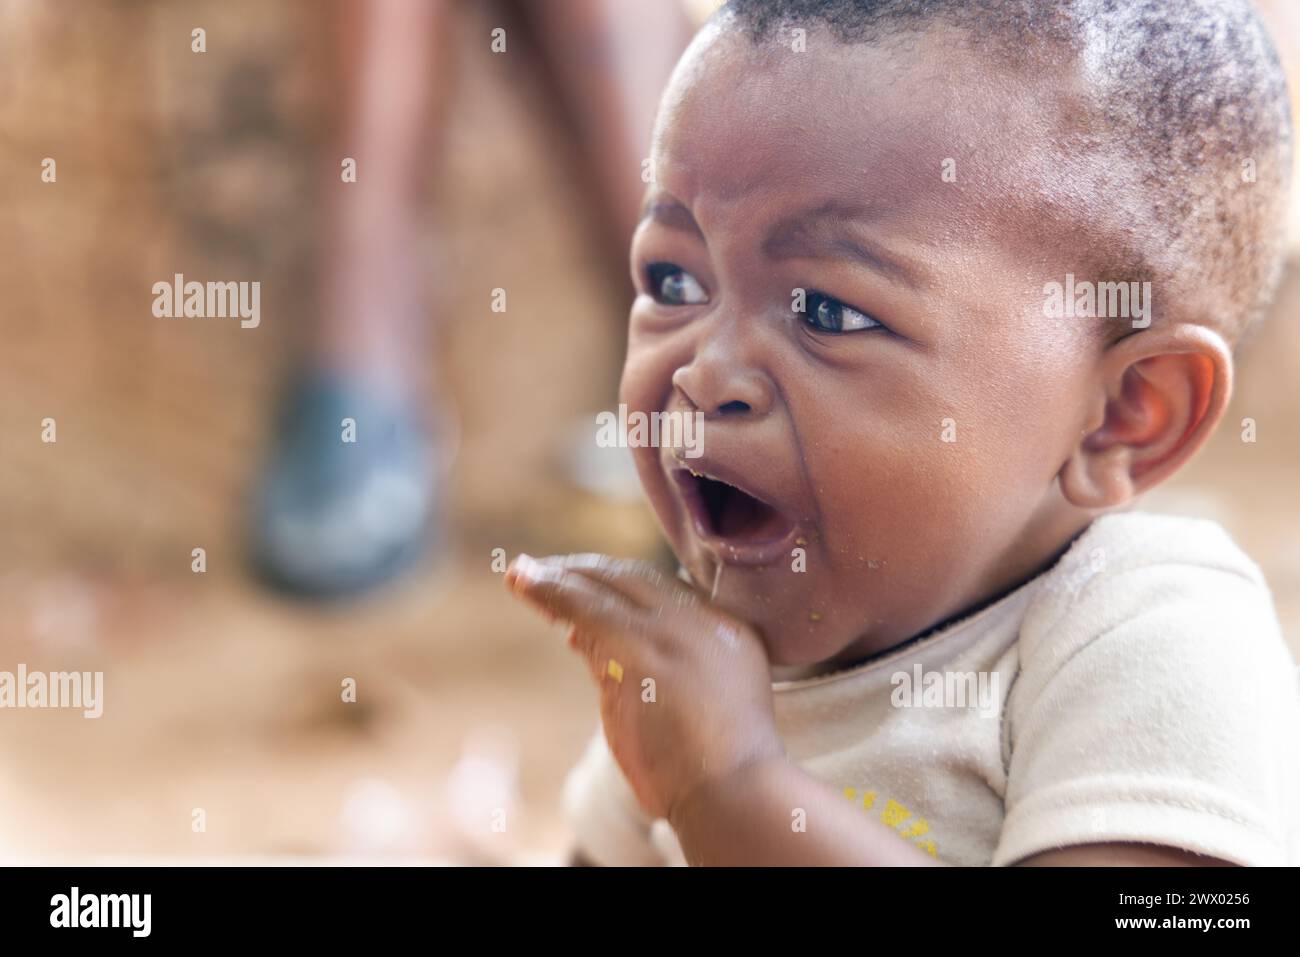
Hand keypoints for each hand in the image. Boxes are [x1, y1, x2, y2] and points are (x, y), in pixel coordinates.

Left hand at [505, 553, 783, 819]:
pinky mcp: (635, 650)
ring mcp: (668, 633)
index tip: (583, 586)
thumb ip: (659, 667)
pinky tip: (525, 582)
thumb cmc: (716, 769)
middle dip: (585, 572)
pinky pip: (584, 607)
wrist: (733, 793)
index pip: (663, 591)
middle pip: (633, 579)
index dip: (617, 584)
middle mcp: (699, 620)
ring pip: (603, 590)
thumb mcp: (706, 704)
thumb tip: (583, 636)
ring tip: (520, 576)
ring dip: (557, 579)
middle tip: (542, 573)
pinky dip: (550, 591)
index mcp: (726, 629)